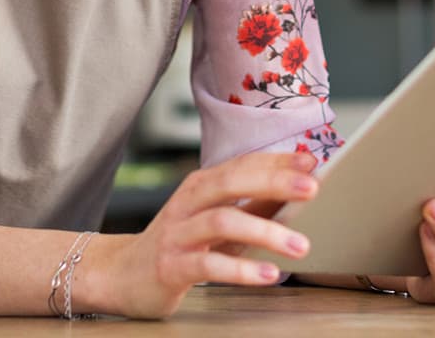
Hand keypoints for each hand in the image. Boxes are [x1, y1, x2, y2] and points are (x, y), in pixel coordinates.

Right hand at [99, 150, 318, 317]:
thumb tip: (298, 191)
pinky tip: (268, 275)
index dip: (277, 161)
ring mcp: (177, 233)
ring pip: (223, 221)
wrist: (122, 274)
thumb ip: (253, 205)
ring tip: (300, 245)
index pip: (243, 164)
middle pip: (233, 181)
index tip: (311, 161)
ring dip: (266, 232)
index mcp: (201, 184)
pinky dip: (241, 268)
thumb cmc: (179, 243)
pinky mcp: (170, 266)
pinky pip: (208, 263)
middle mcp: (188, 201)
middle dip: (275, 182)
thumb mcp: (216, 219)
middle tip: (312, 189)